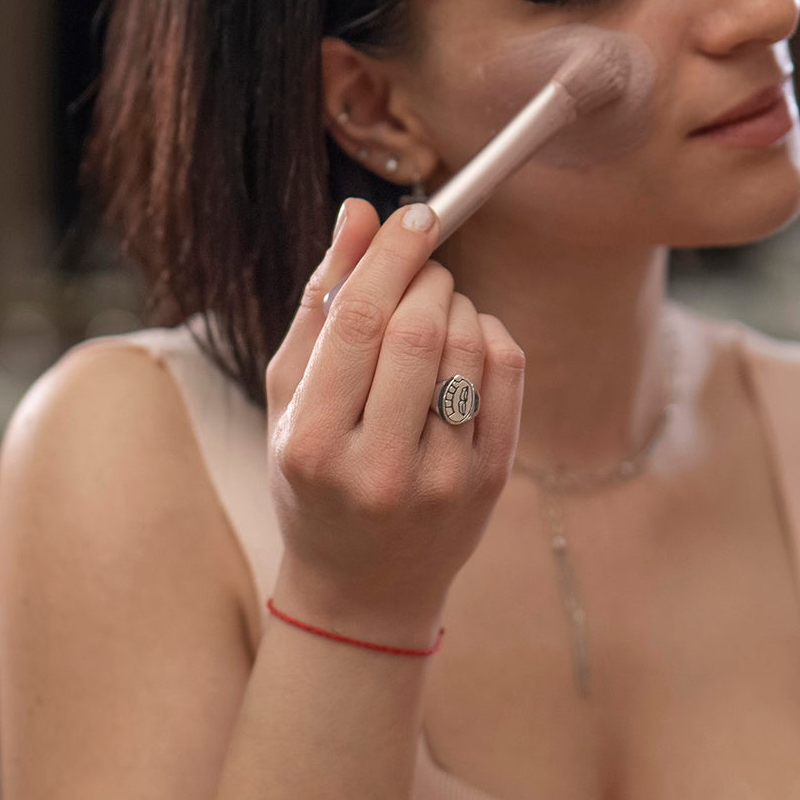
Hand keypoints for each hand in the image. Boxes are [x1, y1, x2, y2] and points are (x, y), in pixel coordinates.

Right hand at [264, 197, 525, 643]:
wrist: (363, 586)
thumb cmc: (315, 476)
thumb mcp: (292, 396)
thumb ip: (320, 302)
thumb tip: (358, 213)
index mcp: (312, 444)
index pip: (359, 321)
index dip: (392, 253)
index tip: (414, 212)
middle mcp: (379, 469)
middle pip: (420, 329)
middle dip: (427, 275)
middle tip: (420, 267)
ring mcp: (443, 481)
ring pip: (469, 344)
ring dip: (456, 302)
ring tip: (434, 313)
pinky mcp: (491, 481)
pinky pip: (507, 371)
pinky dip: (488, 333)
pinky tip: (464, 345)